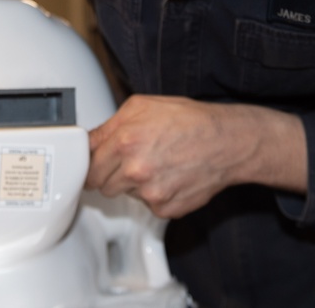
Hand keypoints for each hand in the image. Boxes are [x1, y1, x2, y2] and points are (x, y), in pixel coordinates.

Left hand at [85, 94, 307, 218]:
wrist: (227, 142)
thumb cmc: (189, 120)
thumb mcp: (142, 106)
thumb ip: (109, 125)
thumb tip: (87, 141)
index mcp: (125, 140)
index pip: (87, 164)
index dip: (90, 162)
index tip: (92, 163)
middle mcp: (135, 169)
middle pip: (100, 184)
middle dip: (109, 173)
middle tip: (130, 159)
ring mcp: (150, 193)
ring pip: (123, 194)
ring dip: (132, 183)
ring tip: (155, 164)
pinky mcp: (164, 209)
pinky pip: (146, 205)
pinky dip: (154, 194)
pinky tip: (169, 176)